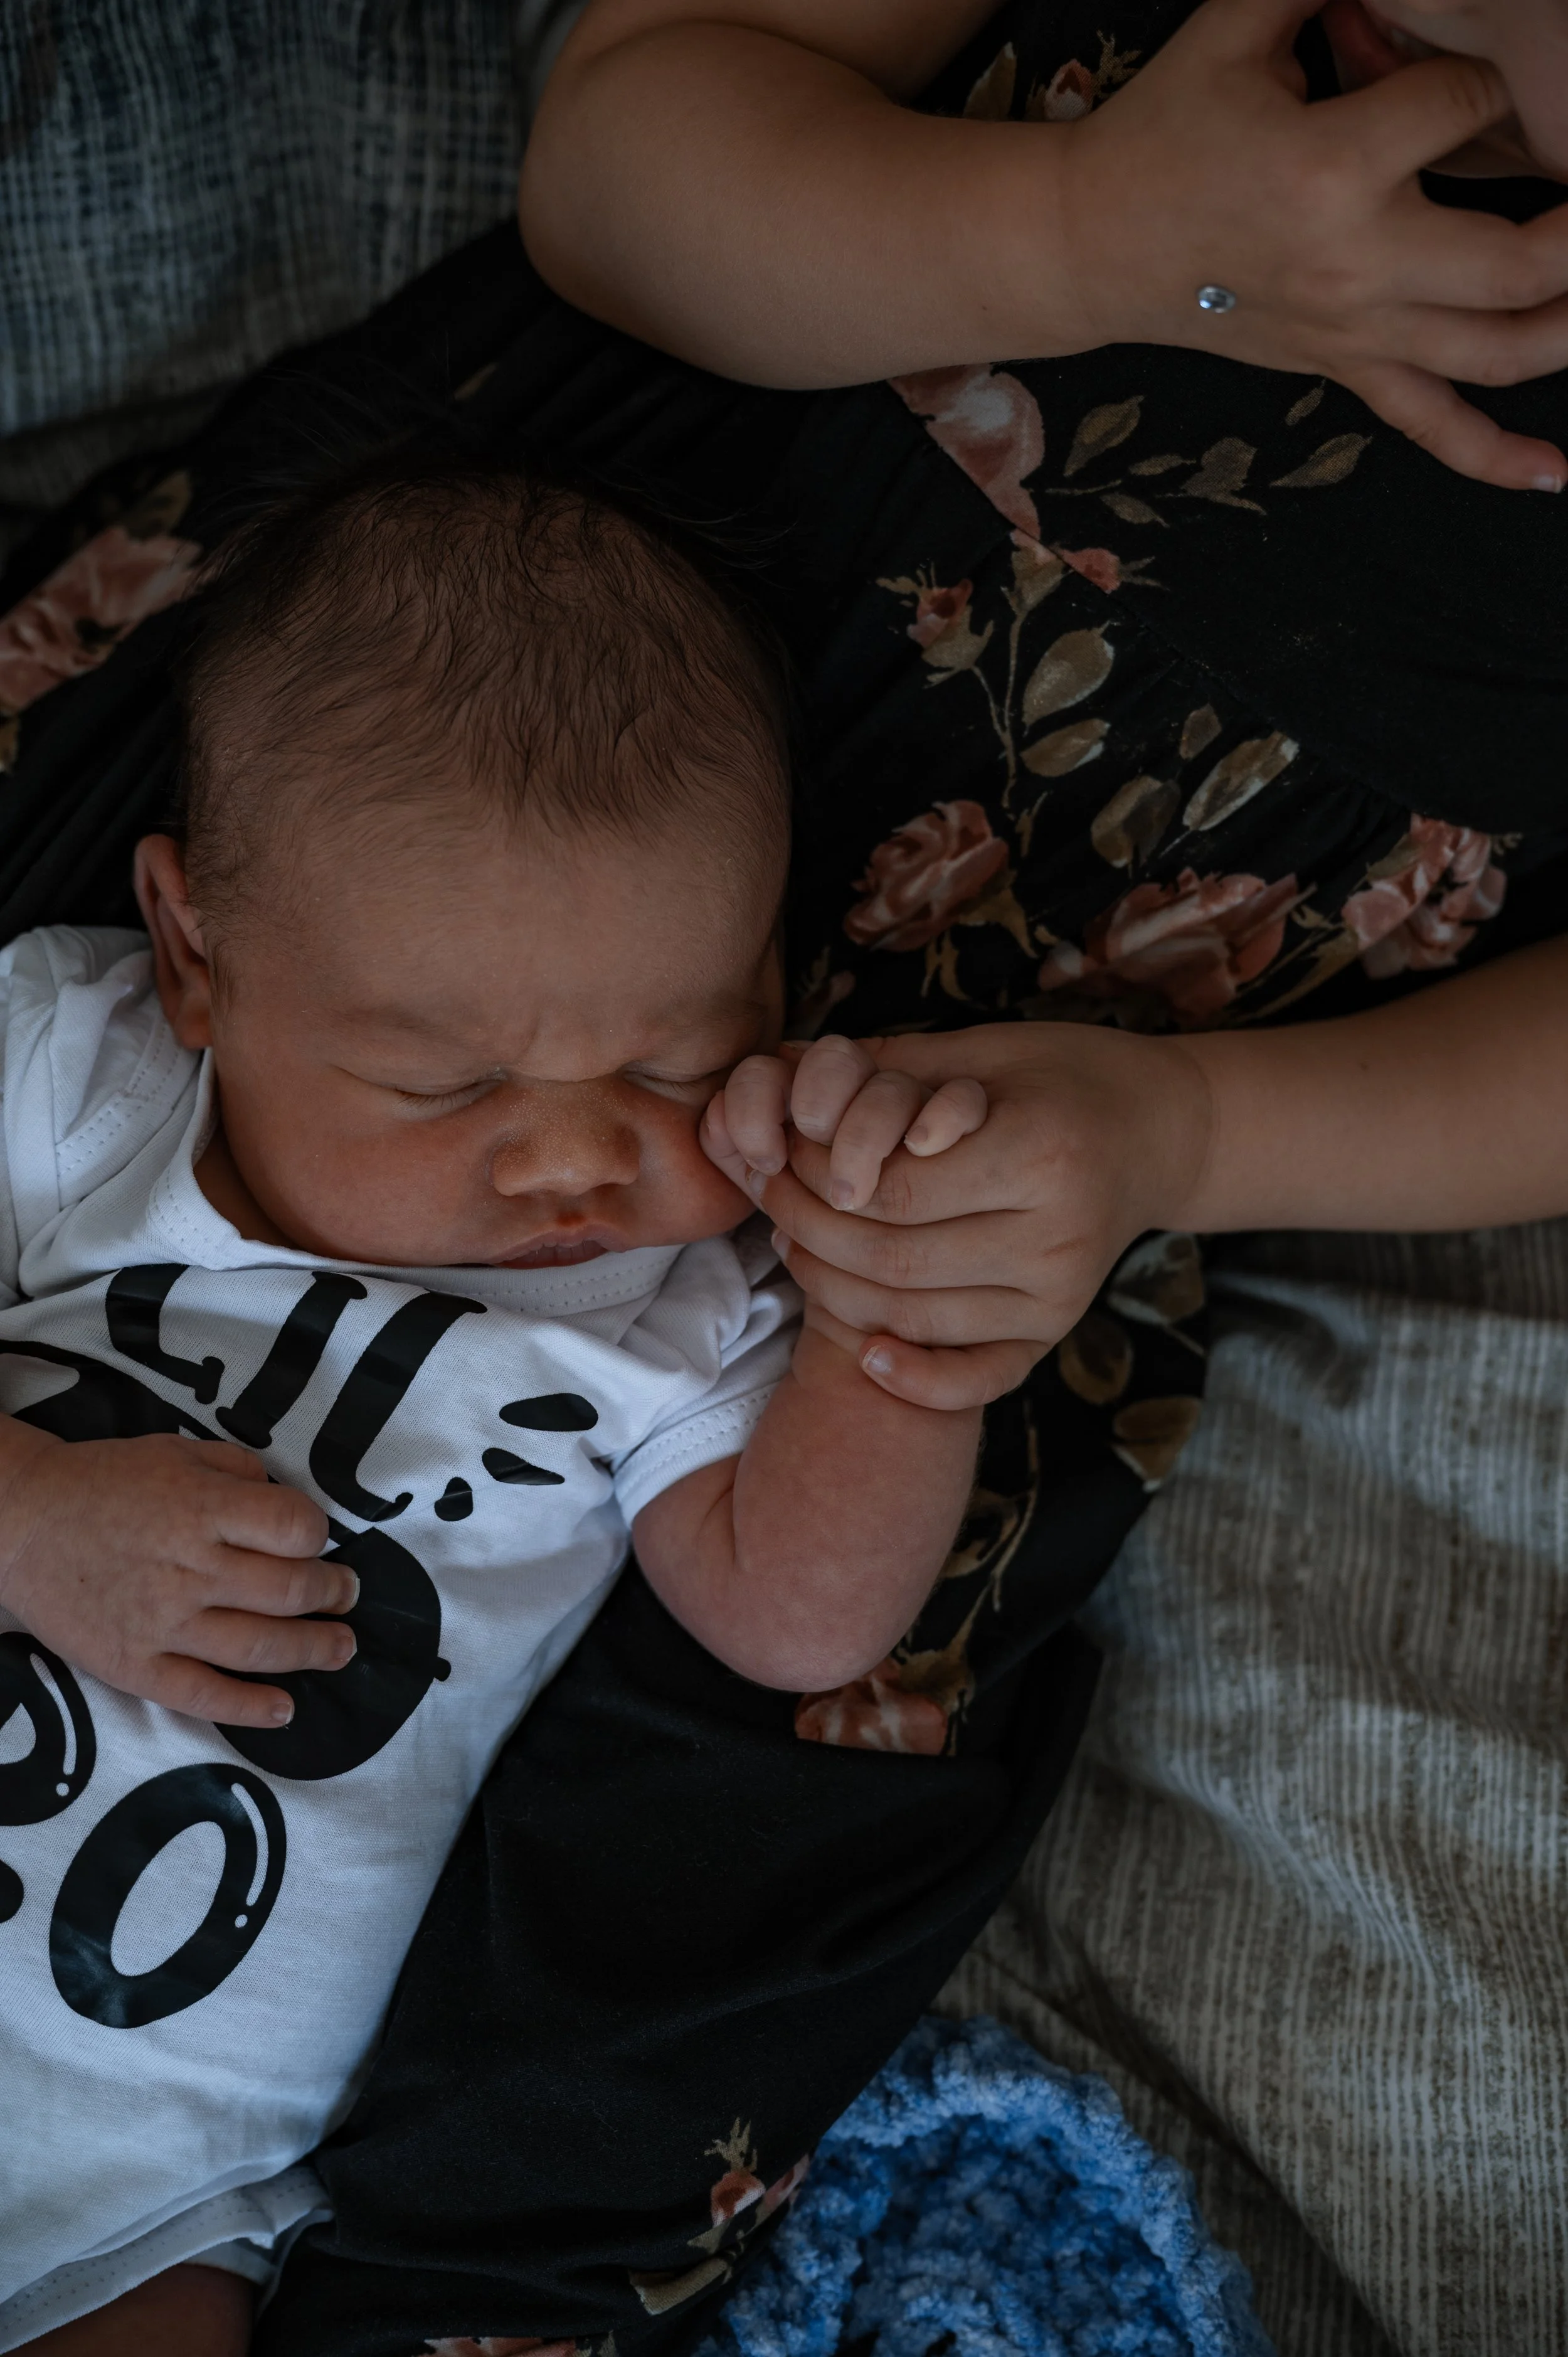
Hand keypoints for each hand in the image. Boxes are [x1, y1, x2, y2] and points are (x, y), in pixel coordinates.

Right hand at [0, 1423, 349, 1725]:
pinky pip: (203, 1695)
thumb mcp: (176, 1451)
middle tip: (346, 1595)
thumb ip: (238, 1470)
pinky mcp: (134, 1666)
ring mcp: (163, 1623)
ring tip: (341, 1648)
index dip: (318, 1534)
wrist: (19, 1523)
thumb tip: (287, 1502)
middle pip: (290, 1590)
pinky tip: (284, 1710)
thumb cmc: (103, 1482)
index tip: (316, 1540)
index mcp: (203, 1508)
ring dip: (314, 1651)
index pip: (295, 1528)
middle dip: (333, 1595)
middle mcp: (191, 1568)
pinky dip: (250, 1708)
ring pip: (261, 1647)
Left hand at [742, 1024, 1212, 1409]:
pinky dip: (916, 1379)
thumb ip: (892, 1074)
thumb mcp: (981, 1051)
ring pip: (916, 1315)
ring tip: (794, 1241)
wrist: (1160, 1132)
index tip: (781, 1149)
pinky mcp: (1057, 1329)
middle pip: (894, 1257)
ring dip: (834, 1289)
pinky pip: (979, 1377)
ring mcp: (1060, 1293)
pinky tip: (868, 1355)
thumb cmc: (1059, 1076)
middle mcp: (1056, 1234)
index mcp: (1040, 1151)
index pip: (895, 1189)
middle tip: (771, 1195)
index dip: (819, 1174)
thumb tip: (786, 1074)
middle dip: (810, 1228)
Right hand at [1060, 0, 1567, 488]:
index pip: (1469, 105)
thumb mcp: (1239, 26)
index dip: (1495, 73)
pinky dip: (1495, 458)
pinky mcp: (1342, 368)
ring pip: (1497, 354)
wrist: (1092, 241)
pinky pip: (1429, 428)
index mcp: (1332, 168)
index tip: (1479, 68)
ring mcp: (1354, 330)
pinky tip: (1555, 474)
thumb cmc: (1164, 130)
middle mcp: (1356, 264)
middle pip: (1519, 260)